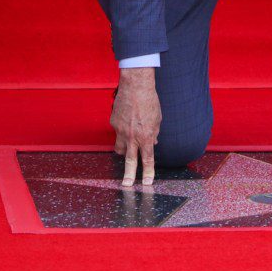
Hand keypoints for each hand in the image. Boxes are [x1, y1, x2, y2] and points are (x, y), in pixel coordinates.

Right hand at [110, 67, 160, 186]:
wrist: (136, 86)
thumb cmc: (150, 101)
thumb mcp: (158, 119)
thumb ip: (154, 133)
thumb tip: (153, 142)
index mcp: (146, 136)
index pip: (148, 159)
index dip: (148, 172)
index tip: (147, 182)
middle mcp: (133, 137)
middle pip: (130, 161)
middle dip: (129, 175)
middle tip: (127, 184)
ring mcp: (121, 131)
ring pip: (120, 148)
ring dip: (124, 150)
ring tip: (128, 146)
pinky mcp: (113, 123)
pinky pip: (117, 132)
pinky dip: (121, 130)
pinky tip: (126, 119)